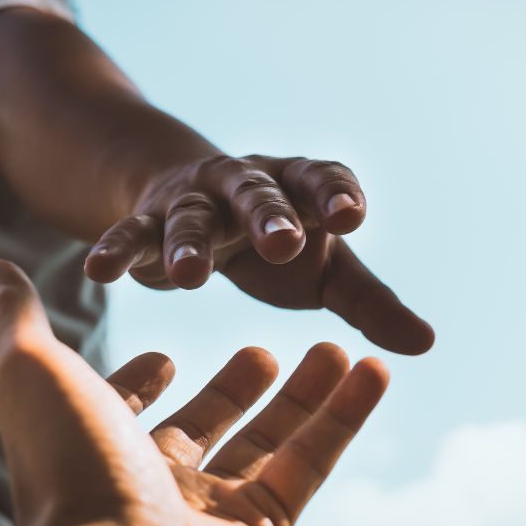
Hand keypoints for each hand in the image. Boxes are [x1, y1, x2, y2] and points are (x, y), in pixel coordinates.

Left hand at [0, 257, 389, 525]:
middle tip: (264, 350)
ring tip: (337, 347)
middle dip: (235, 388)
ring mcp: (210, 512)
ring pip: (269, 443)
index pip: (123, 411)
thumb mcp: (33, 371)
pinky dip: (345, 417)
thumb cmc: (69, 465)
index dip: (141, 384)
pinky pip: (310, 465)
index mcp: (97, 447)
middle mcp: (152, 483)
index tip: (166, 356)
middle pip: (206, 425)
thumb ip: (15, 316)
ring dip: (306, 395)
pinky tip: (372, 369)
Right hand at [83, 155, 434, 354]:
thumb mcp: (326, 270)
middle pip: (259, 194)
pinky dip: (116, 250)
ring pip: (191, 217)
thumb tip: (426, 344)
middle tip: (284, 243)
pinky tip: (98, 270)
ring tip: (189, 278)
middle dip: (270, 216)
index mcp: (299, 189)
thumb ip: (371, 303)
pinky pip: (131, 234)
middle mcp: (247, 186)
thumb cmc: (278, 242)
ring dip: (188, 243)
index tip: (352, 216)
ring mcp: (194, 201)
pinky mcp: (148, 220)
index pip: (321, 180)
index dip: (336, 194)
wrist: (195, 201)